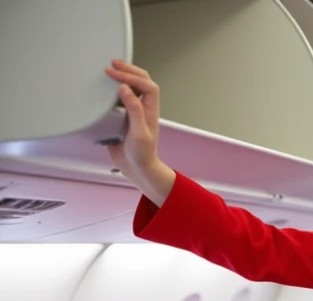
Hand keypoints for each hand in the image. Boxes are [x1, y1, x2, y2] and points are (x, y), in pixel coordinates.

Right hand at [104, 59, 160, 173]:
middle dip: (129, 70)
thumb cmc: (142, 155)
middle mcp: (144, 108)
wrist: (137, 169)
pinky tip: (104, 87)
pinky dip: (113, 89)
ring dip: (123, 77)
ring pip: (132, 88)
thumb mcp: (139, 133)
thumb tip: (125, 88)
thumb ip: (134, 110)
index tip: (115, 74)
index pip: (147, 86)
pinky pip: (120, 98)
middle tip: (113, 63)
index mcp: (151, 110)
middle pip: (142, 82)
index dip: (132, 76)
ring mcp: (134, 112)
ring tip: (109, 69)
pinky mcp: (123, 117)